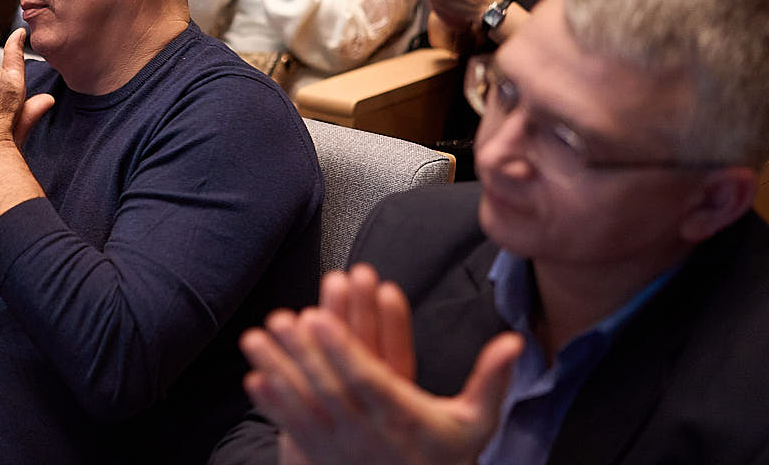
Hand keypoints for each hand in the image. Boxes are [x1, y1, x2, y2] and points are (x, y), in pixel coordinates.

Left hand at [240, 264, 522, 464]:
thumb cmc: (444, 460)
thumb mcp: (474, 424)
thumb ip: (491, 381)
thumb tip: (515, 341)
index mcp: (403, 416)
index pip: (367, 379)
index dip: (341, 350)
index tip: (318, 317)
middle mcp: (368, 432)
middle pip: (330, 388)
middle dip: (303, 352)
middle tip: (281, 318)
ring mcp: (341, 447)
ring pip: (305, 405)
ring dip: (278, 370)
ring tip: (256, 337)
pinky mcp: (321, 457)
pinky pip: (294, 430)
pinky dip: (272, 406)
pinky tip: (253, 379)